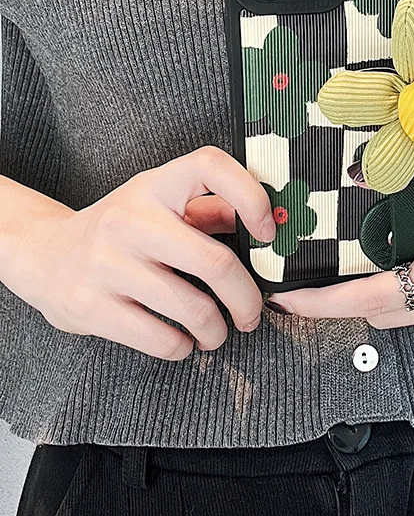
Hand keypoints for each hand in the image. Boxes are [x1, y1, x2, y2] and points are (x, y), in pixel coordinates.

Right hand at [1, 146, 274, 359]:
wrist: (44, 255)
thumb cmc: (121, 230)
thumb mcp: (160, 206)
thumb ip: (211, 210)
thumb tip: (267, 224)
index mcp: (155, 186)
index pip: (211, 167)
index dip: (252, 197)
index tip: (268, 233)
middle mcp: (130, 219)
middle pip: (215, 263)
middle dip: (246, 298)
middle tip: (251, 313)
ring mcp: (107, 263)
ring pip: (193, 309)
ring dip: (217, 330)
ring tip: (216, 333)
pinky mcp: (90, 306)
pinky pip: (161, 339)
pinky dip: (183, 348)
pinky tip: (183, 341)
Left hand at [269, 142, 413, 327]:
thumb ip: (410, 155)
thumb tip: (357, 166)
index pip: (373, 299)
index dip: (326, 304)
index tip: (288, 300)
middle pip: (385, 316)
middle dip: (344, 304)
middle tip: (310, 284)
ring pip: (410, 319)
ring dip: (378, 302)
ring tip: (347, 278)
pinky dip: (409, 300)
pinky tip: (400, 274)